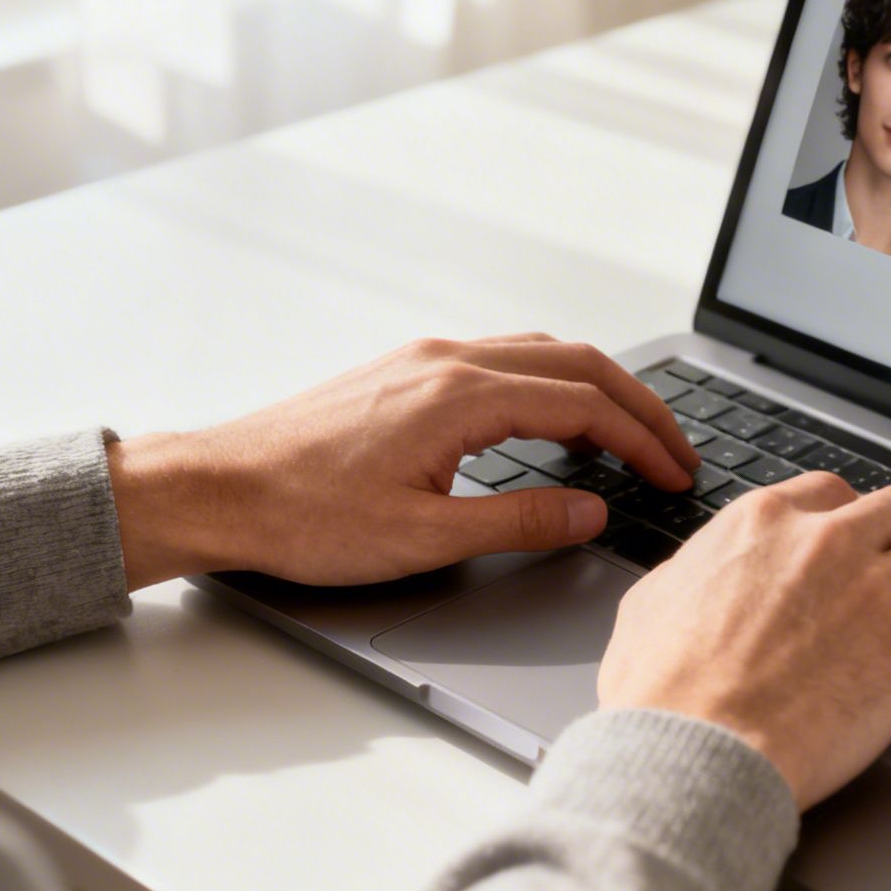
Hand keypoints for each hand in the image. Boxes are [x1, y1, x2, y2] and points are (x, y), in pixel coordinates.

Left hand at [107, 334, 698, 589]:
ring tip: (630, 435)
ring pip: (541, 353)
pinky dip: (552, 383)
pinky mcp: (404, 370)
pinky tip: (554, 420)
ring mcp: (424, 359)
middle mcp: (448, 361)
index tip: (673, 475)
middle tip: (675, 451)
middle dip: (639, 406)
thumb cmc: (301, 516)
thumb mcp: (424, 538)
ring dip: (597, 388)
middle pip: (577, 363)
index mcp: (461, 396)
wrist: (215, 489)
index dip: (642, 442)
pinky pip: (503, 358)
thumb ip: (521, 519)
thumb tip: (591, 509)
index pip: (585, 406)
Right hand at [597, 473, 890, 809]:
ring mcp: (877, 592)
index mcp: (766, 524)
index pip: (835, 492)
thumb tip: (691, 575)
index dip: (858, 520)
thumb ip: (688, 575)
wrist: (692, 753)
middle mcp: (829, 542)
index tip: (866, 544)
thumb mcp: (650, 605)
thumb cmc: (661, 695)